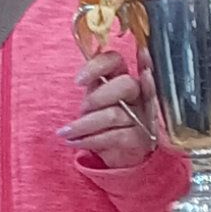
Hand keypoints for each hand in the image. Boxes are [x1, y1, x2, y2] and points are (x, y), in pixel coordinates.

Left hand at [61, 49, 157, 170]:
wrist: (119, 150)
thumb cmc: (104, 118)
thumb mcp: (96, 98)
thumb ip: (93, 83)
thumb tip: (81, 77)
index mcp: (123, 76)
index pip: (115, 60)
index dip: (98, 66)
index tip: (78, 81)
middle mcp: (140, 92)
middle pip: (125, 85)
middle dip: (97, 98)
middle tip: (81, 109)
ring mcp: (144, 116)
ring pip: (114, 115)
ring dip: (84, 124)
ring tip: (66, 132)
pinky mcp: (141, 138)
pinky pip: (114, 137)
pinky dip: (90, 140)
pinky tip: (74, 142)